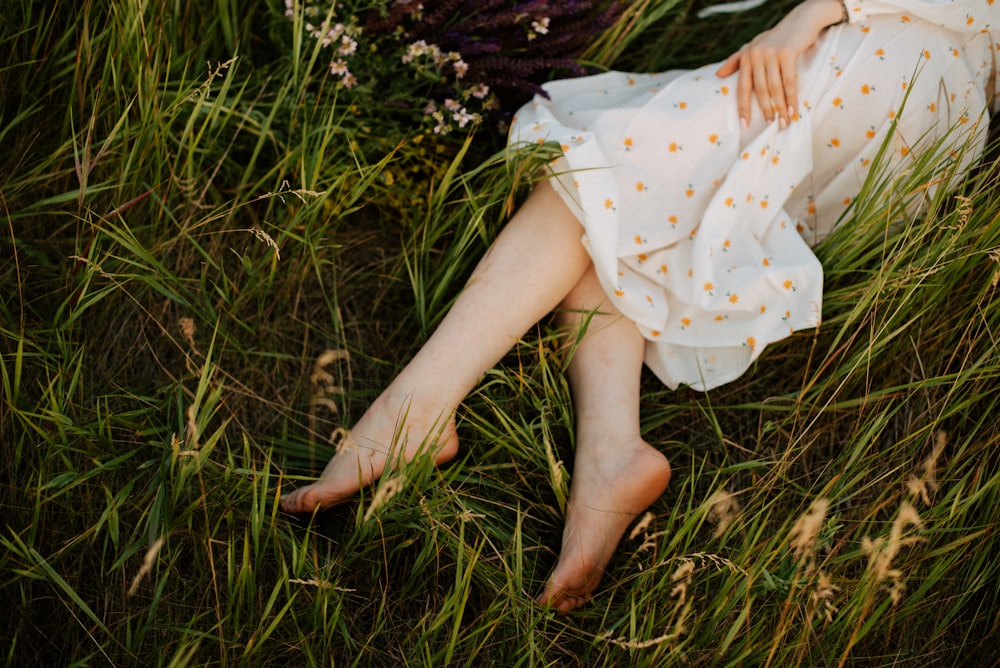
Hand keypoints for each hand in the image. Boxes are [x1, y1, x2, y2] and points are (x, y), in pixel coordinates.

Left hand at [715, 0, 844, 128]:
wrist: (800, 21)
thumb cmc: (776, 38)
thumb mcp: (754, 46)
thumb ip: (737, 60)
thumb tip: (718, 74)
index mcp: (746, 57)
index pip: (743, 87)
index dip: (743, 108)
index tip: (744, 125)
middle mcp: (756, 55)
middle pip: (760, 90)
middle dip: (766, 110)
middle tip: (771, 125)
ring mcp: (771, 54)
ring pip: (775, 88)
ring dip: (781, 107)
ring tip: (784, 121)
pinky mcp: (787, 54)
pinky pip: (789, 81)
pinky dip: (792, 98)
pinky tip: (794, 109)